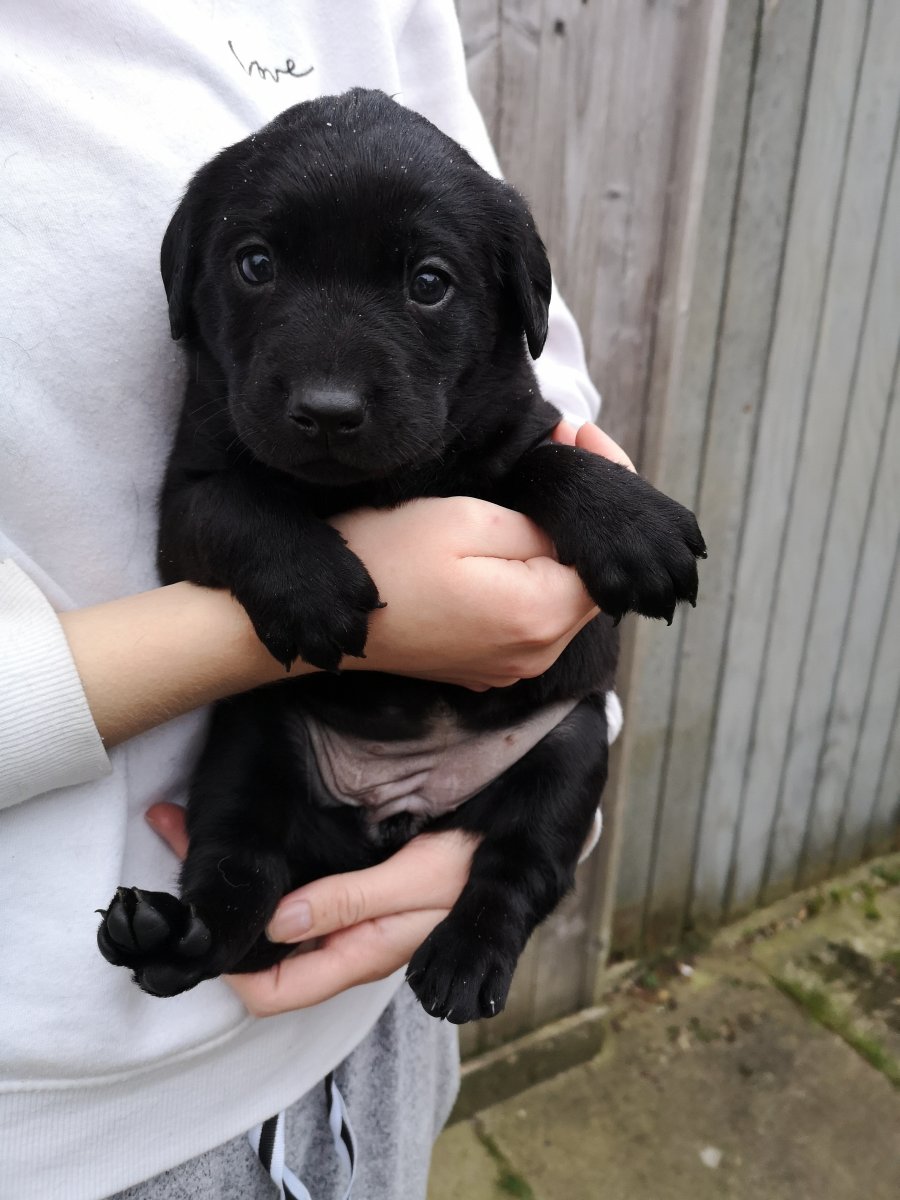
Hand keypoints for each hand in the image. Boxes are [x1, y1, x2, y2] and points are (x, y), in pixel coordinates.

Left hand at [145, 803, 475, 1017]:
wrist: (512, 854)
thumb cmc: (472, 868)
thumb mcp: (415, 882)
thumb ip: (349, 902)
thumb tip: (277, 922)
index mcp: (358, 956)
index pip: (270, 992)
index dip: (224, 965)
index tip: (187, 911)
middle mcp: (344, 947)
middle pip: (262, 951)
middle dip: (214, 906)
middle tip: (171, 829)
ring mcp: (346, 923)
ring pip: (273, 920)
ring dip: (234, 881)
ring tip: (185, 822)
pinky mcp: (351, 897)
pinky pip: (293, 899)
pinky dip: (262, 871)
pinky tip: (241, 834)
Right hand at [333, 421, 631, 689]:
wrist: (329, 609)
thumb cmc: (387, 556)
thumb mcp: (467, 520)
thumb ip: (538, 526)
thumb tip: (569, 529)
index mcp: (539, 616)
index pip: (605, 557)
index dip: (606, 489)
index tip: (582, 435)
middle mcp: (534, 654)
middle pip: (588, 579)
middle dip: (581, 516)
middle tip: (564, 441)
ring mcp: (511, 666)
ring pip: (562, 597)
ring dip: (558, 545)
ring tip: (537, 484)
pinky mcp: (487, 665)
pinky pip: (531, 617)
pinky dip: (534, 576)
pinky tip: (514, 535)